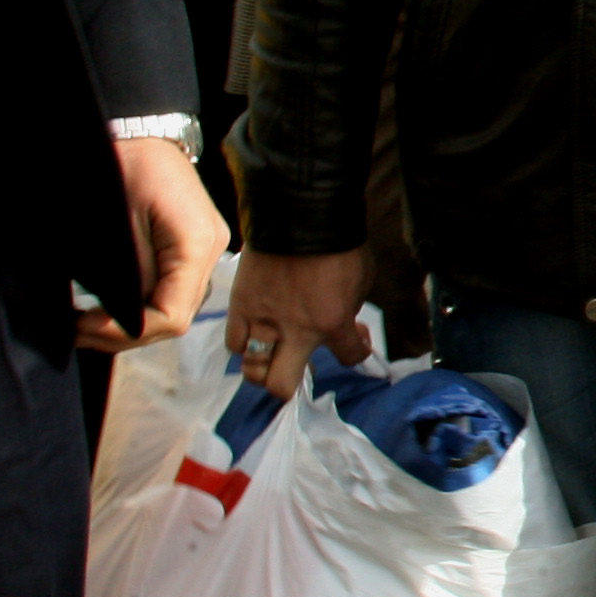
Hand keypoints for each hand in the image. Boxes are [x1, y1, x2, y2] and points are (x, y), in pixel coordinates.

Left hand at [76, 137, 230, 352]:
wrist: (139, 131)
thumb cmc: (123, 167)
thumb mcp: (118, 225)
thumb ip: (128, 275)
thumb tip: (119, 317)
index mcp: (196, 245)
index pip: (171, 316)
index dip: (128, 332)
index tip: (85, 326)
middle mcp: (211, 252)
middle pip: (175, 317)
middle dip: (125, 332)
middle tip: (78, 330)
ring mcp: (206, 250)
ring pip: (173, 307)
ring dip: (132, 322)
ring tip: (88, 322)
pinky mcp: (192, 247)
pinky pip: (170, 289)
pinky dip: (140, 304)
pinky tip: (110, 304)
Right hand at [224, 246, 372, 391]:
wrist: (301, 210)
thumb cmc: (339, 241)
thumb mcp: (361, 278)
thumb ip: (350, 307)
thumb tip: (343, 320)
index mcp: (332, 323)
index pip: (351, 357)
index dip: (359, 350)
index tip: (357, 339)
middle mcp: (294, 331)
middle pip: (280, 386)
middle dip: (291, 384)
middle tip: (297, 366)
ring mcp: (262, 320)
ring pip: (251, 369)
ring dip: (263, 367)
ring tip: (272, 354)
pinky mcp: (239, 305)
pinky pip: (234, 342)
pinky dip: (244, 343)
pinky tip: (255, 332)